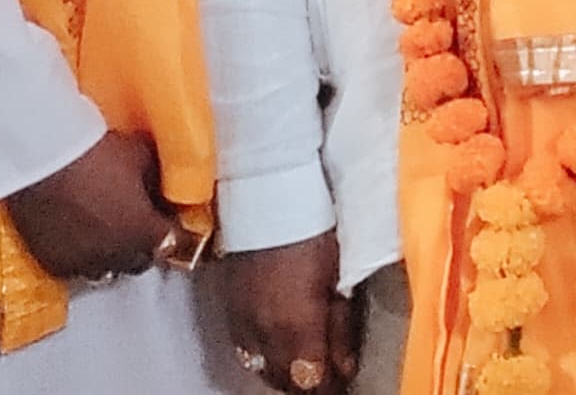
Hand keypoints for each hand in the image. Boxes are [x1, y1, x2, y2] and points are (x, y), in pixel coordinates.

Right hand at [7, 129, 179, 280]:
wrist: (38, 159)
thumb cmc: (92, 152)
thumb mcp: (138, 154)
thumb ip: (157, 175)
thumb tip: (164, 183)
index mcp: (144, 231)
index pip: (174, 243)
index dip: (173, 229)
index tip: (166, 218)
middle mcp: (117, 256)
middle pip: (142, 261)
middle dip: (144, 244)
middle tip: (138, 222)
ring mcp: (84, 264)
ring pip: (108, 271)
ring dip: (113, 255)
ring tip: (106, 233)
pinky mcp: (55, 264)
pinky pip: (76, 270)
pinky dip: (82, 257)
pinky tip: (77, 237)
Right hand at [216, 231, 356, 393]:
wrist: (267, 200)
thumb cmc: (313, 234)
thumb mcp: (337, 281)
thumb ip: (339, 329)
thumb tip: (345, 370)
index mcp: (295, 325)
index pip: (311, 380)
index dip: (329, 388)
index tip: (342, 387)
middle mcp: (264, 332)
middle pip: (285, 381)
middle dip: (307, 386)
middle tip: (327, 379)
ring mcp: (242, 323)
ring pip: (262, 370)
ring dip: (285, 375)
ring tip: (305, 369)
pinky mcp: (230, 312)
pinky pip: (246, 352)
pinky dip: (265, 359)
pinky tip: (279, 352)